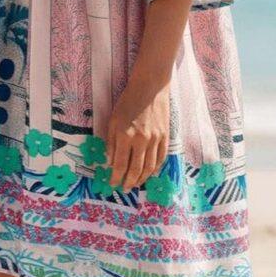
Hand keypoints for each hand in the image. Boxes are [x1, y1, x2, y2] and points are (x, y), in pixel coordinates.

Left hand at [105, 75, 169, 192]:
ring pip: (149, 167)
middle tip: (125, 188)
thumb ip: (111, 142)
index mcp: (125, 135)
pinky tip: (149, 173)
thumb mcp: (113, 120)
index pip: (120, 164)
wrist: (150, 87)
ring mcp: (155, 139)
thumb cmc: (128, 101)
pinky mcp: (165, 137)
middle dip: (129, 182)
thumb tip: (110, 162)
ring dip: (142, 179)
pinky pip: (161, 158)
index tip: (113, 184)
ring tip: (135, 184)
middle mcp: (141, 140)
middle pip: (135, 169)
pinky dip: (155, 169)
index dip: (116, 177)